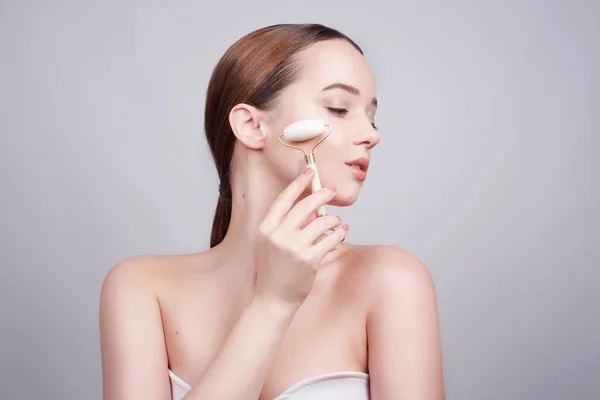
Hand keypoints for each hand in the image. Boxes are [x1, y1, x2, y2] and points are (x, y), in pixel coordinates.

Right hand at [254, 167, 347, 308]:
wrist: (273, 298)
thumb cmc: (274, 269)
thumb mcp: (272, 243)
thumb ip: (287, 224)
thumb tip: (312, 207)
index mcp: (266, 228)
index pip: (284, 199)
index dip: (298, 183)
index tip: (310, 171)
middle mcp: (278, 235)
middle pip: (305, 205)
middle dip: (321, 194)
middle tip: (331, 189)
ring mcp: (293, 248)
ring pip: (321, 222)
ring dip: (333, 219)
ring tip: (337, 222)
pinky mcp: (309, 260)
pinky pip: (330, 240)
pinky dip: (339, 234)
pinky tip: (342, 232)